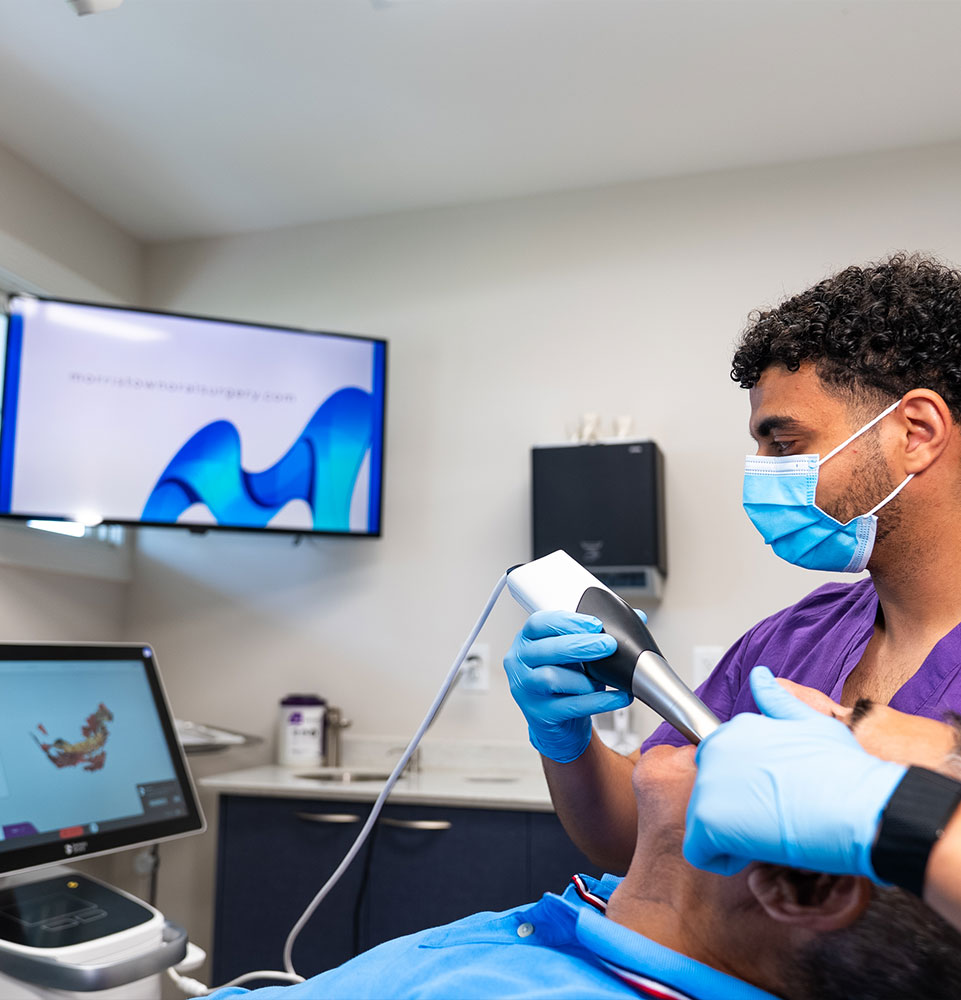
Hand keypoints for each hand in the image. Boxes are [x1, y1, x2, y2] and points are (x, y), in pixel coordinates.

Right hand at [503, 609, 632, 762]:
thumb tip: (637, 617)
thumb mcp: (576, 654)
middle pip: (546, 650)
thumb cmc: (565, 682)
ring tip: (604, 678)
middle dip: (581, 645)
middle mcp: (520, 663)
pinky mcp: (541, 714)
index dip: (566, 622)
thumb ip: (598, 634)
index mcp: (526, 641)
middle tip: (608, 644)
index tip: (594, 624)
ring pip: (552, 678)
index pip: (538, 624)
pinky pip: (571, 705)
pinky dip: (599, 701)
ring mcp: (526, 690)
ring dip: (585, 677)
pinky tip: (618, 696)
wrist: (559, 722)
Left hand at [683, 665, 905, 877]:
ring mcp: (709, 783)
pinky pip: (699, 851)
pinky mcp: (708, 820)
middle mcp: (716, 749)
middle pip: (708, 792)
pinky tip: (754, 853)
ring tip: (770, 834)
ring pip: (702, 821)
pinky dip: (722, 860)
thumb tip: (759, 677)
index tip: (769, 798)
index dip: (742, 787)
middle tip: (771, 819)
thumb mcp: (812, 723)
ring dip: (730, 834)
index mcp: (736, 728)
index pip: (719, 764)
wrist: (863, 808)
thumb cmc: (846, 772)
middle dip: (732, 809)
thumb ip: (778, 702)